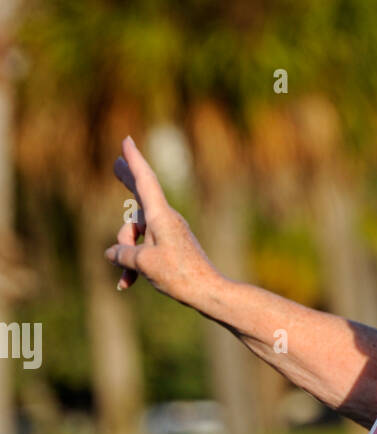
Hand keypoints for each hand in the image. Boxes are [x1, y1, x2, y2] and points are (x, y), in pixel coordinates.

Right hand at [104, 134, 220, 302]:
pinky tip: (125, 285)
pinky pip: (145, 248)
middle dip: (126, 182)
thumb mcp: (144, 263)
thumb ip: (123, 254)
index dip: (134, 161)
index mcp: (161, 216)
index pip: (145, 181)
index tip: (127, 141)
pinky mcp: (171, 247)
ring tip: (128, 276)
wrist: (208, 292)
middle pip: (140, 196)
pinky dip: (135, 264)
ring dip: (127, 252)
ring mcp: (169, 233)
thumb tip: (111, 254)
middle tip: (115, 163)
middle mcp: (166, 219)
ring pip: (136, 233)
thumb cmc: (179, 275)